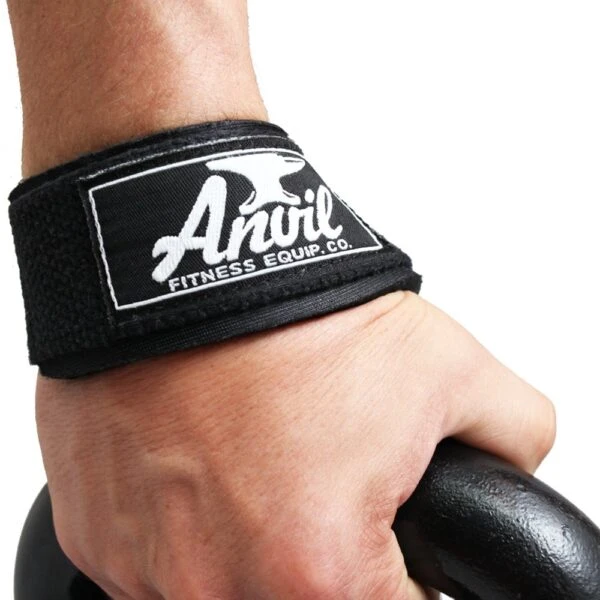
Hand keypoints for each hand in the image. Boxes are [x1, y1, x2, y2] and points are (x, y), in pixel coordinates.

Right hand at [36, 292, 555, 598]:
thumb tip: (512, 467)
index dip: (399, 585)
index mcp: (316, 569)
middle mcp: (219, 586)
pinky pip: (158, 558)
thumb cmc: (292, 313)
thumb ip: (510, 434)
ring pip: (223, 586)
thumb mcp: (445, 365)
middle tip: (318, 492)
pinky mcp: (98, 531)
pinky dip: (187, 521)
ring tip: (255, 467)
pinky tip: (200, 462)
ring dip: (247, 541)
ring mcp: (148, 566)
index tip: (391, 557)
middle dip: (320, 555)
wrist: (184, 264)